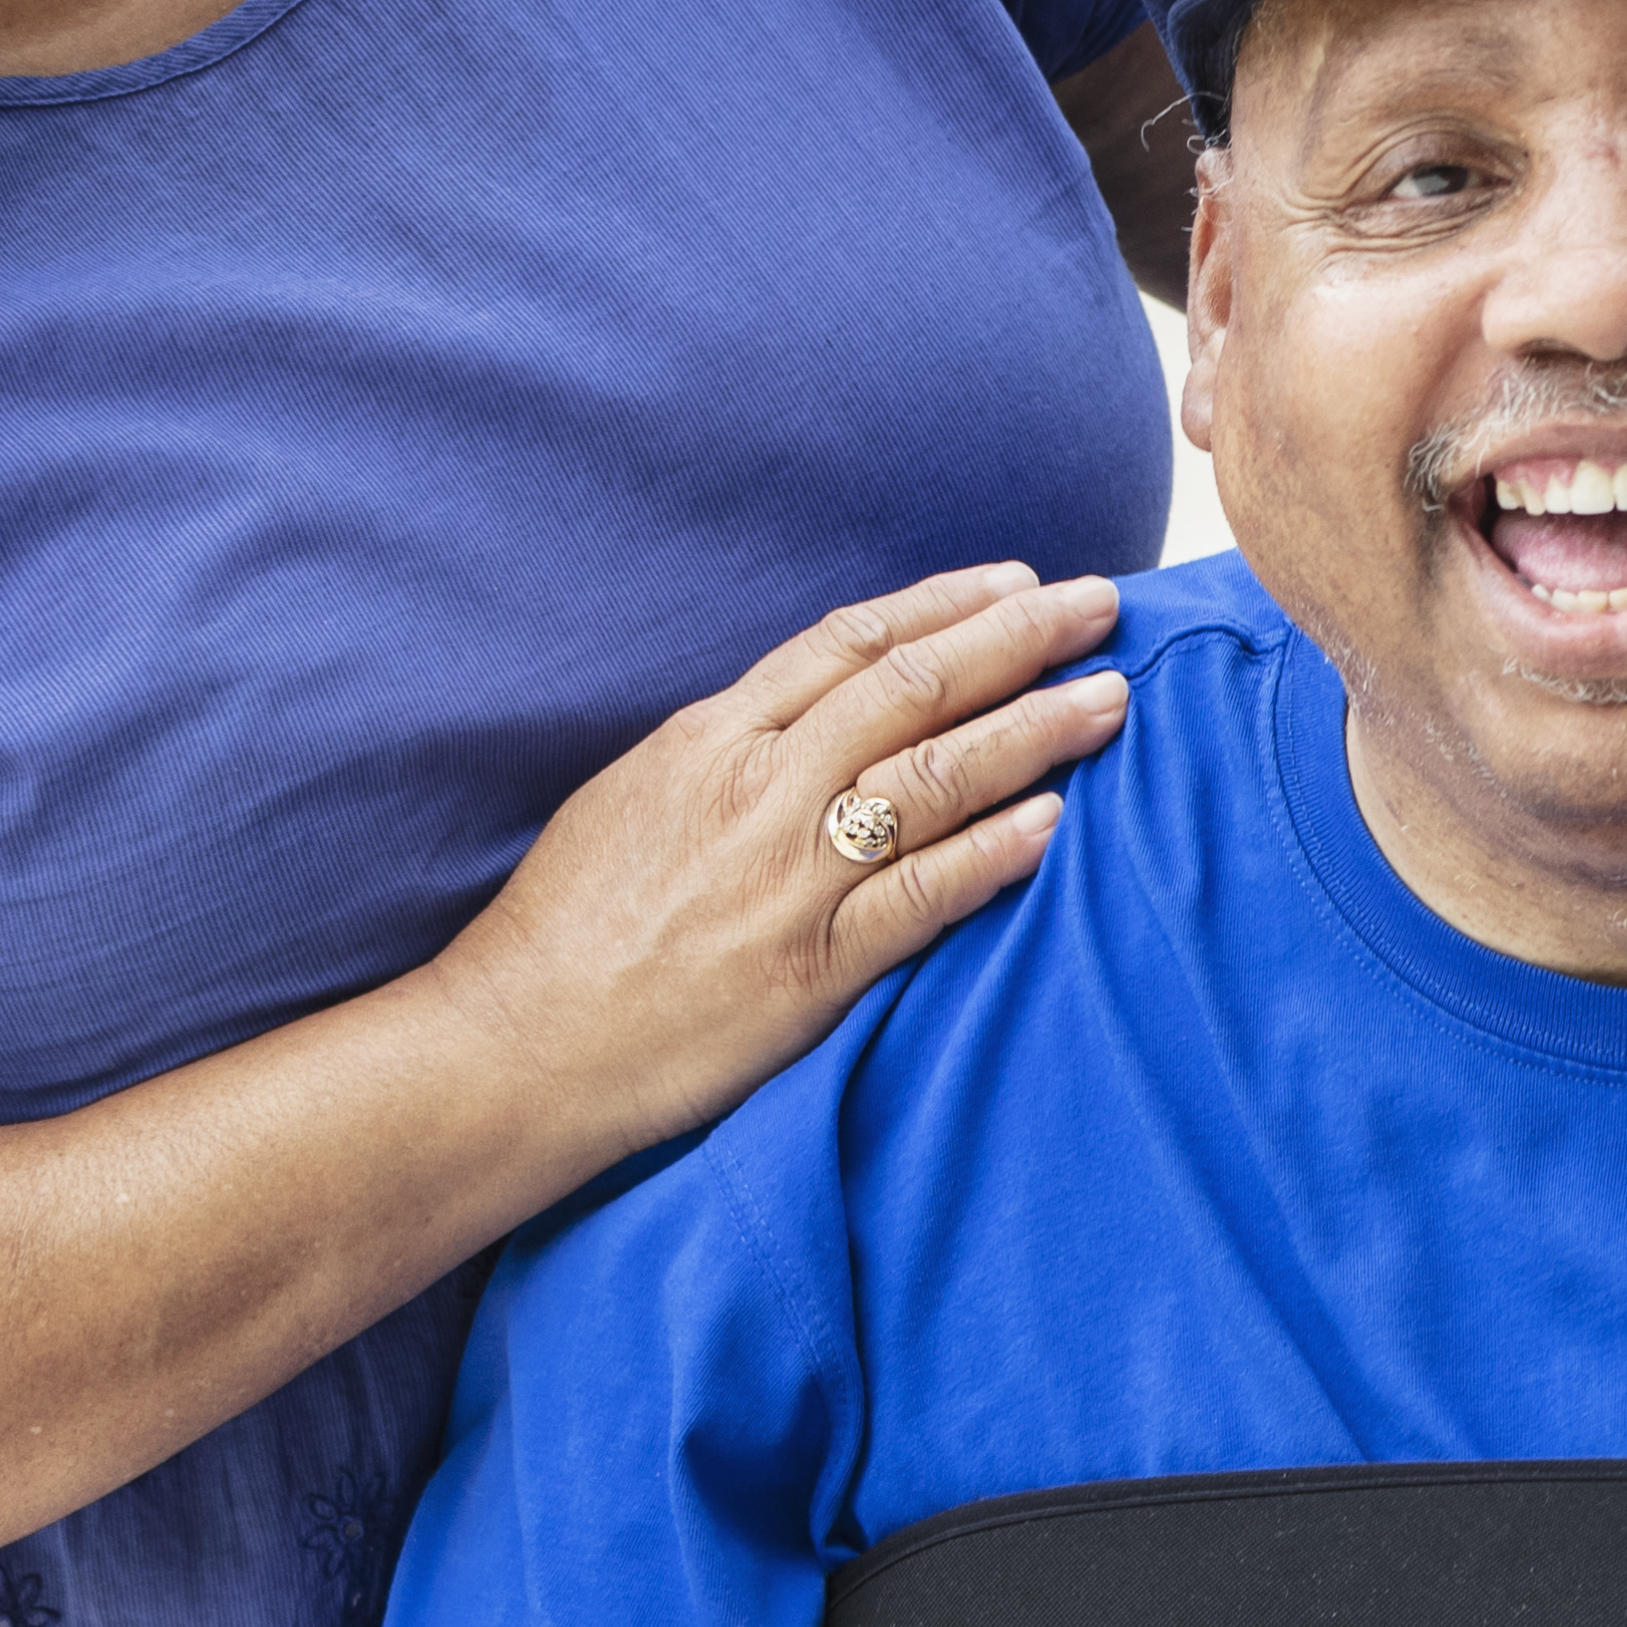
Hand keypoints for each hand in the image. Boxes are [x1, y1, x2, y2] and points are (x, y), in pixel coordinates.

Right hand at [439, 564, 1127, 1160]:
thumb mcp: (637, 794)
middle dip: (1018, 639)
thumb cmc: (568, 925)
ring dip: (1035, 732)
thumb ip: (732, 748)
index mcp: (711, 739)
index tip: (1018, 582)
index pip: (851, 643)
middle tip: (1100, 608)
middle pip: (913, 688)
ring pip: (936, 776)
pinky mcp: (812, 967)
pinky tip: (1056, 824)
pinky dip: (995, 852)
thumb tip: (819, 710)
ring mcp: (789, 878)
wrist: (515, 1045)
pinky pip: (923, 895)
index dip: (946, 604)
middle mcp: (758, 792)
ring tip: (1111, 700)